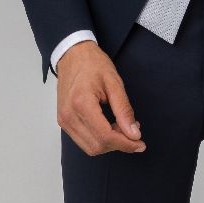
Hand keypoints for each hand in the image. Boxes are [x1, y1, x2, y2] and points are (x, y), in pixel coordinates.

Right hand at [56, 42, 146, 156]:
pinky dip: (99, 139)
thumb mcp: (114, 82)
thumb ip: (124, 110)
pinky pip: (83, 141)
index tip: (140, 143)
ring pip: (90, 148)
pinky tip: (109, 127)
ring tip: (121, 127)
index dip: (125, 144)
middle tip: (133, 131)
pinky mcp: (63, 122)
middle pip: (97, 146)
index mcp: (81, 103)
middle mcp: (69, 116)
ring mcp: (63, 120)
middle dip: (119, 144)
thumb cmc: (93, 64)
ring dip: (109, 143)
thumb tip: (134, 134)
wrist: (72, 55)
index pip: (105, 136)